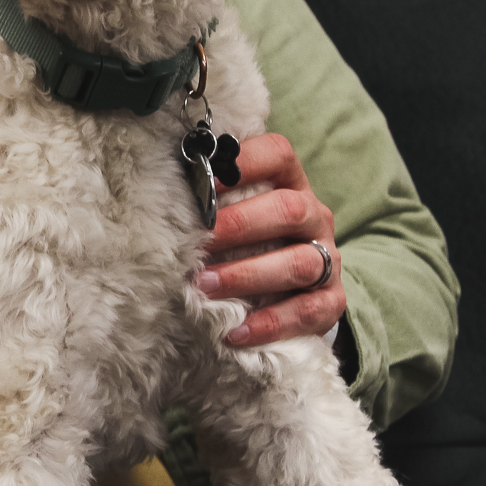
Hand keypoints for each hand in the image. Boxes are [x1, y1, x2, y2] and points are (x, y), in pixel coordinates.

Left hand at [193, 132, 344, 346]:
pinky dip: (271, 322)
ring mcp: (327, 258)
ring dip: (246, 275)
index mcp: (289, 181)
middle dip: (238, 225)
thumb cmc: (249, 237)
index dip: (242, 163)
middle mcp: (313, 215)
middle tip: (197, 242)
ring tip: (205, 285)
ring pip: (298, 262)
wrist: (295, 286)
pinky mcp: (331, 300)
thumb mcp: (233, 209)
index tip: (201, 179)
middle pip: (288, 209)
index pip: (277, 154)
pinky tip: (235, 331)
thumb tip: (154, 186)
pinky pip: (308, 311)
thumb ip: (210, 196)